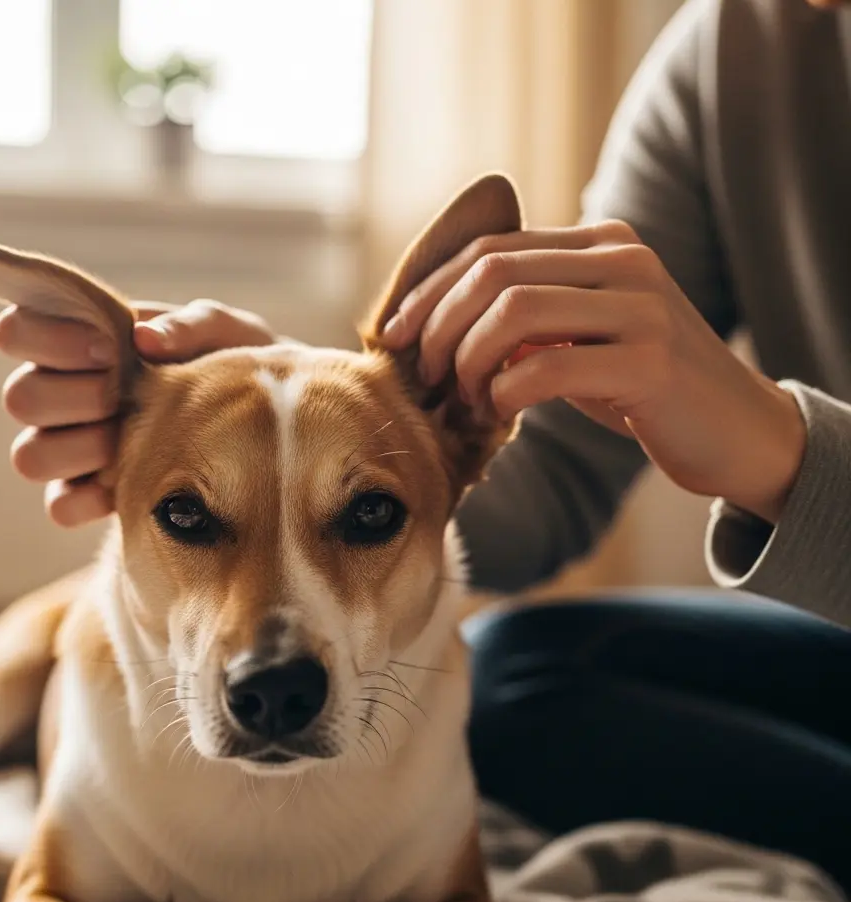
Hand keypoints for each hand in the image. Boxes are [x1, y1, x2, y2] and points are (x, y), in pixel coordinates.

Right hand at [0, 299, 274, 525]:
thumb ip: (191, 324)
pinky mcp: (86, 495)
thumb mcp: (226, 332)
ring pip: (29, 457)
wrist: (264, 425)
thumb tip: (146, 339)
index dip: (49, 338)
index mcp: (74, 341)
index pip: (16, 333)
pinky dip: (89, 498)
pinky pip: (60, 506)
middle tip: (125, 394)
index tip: (109, 346)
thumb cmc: (228, 363)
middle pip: (19, 398)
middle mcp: (57, 393)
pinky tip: (128, 483)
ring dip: (79, 448)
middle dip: (75, 396)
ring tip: (131, 439)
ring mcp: (67, 448)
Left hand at [382, 220, 806, 522]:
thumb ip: (525, 318)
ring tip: (467, 401)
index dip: (428, 292)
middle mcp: (622, 260)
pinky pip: (546, 367)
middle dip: (439, 328)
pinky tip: (501, 414)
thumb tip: (435, 323)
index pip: (489, 249)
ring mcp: (640, 306)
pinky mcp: (650, 361)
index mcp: (600, 244)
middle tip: (426, 379)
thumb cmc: (640, 389)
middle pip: (492, 272)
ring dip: (469, 363)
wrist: (736, 431)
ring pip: (513, 311)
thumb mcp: (579, 339)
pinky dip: (505, 393)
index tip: (392, 336)